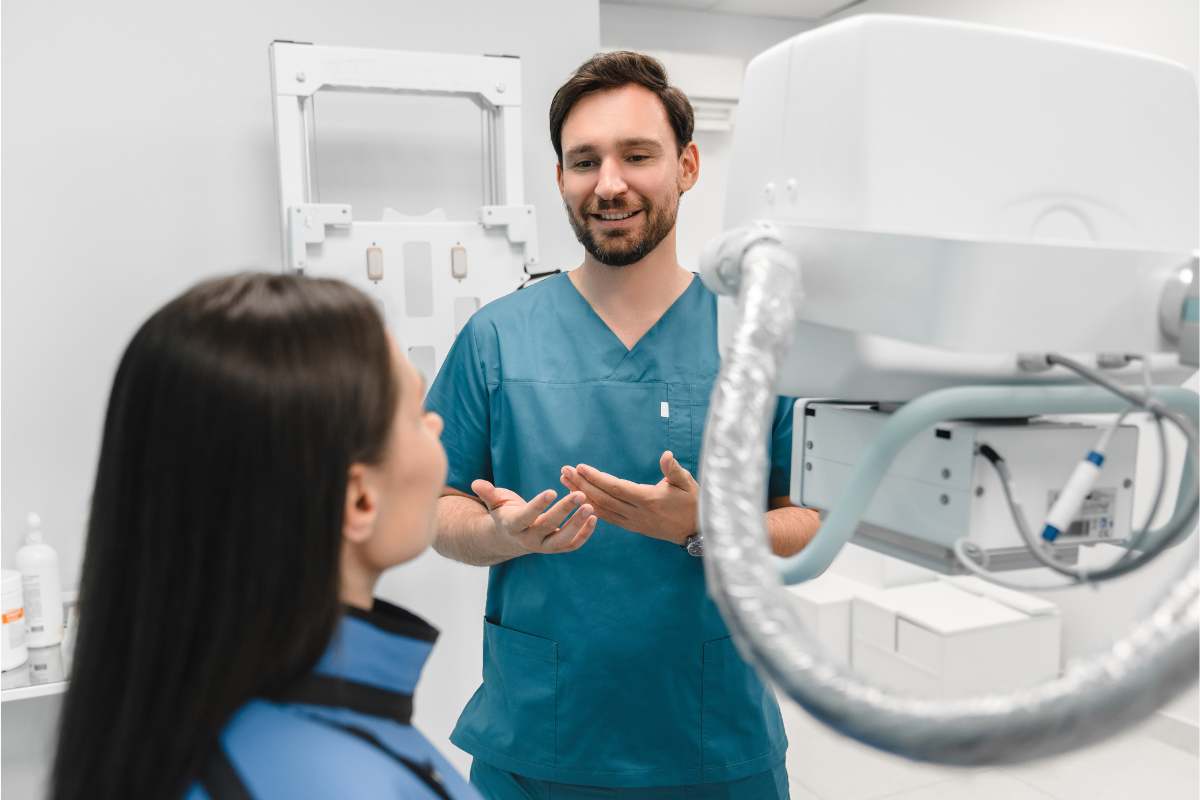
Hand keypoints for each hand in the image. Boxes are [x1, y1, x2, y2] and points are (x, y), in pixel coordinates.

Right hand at [470, 480, 596, 556]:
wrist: (507, 539)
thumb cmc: (502, 514)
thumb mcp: (495, 503)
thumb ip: (488, 493)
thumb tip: (476, 483)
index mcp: (513, 526)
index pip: (527, 516)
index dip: (538, 505)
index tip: (552, 491)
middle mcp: (529, 540)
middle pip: (548, 526)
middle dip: (565, 510)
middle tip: (580, 494)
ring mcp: (543, 547)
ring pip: (563, 540)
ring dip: (578, 524)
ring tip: (591, 507)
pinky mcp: (555, 549)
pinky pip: (572, 545)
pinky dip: (585, 534)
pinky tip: (594, 518)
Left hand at [560, 451, 698, 545]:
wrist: (696, 531)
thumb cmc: (693, 502)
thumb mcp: (687, 483)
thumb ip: (674, 470)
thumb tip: (666, 455)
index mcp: (648, 499)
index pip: (616, 487)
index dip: (596, 478)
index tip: (580, 467)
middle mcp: (637, 513)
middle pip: (603, 498)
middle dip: (581, 484)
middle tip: (564, 470)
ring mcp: (633, 522)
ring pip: (602, 509)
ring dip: (582, 495)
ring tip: (565, 482)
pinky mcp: (633, 527)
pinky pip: (608, 518)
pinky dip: (591, 508)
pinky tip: (579, 499)